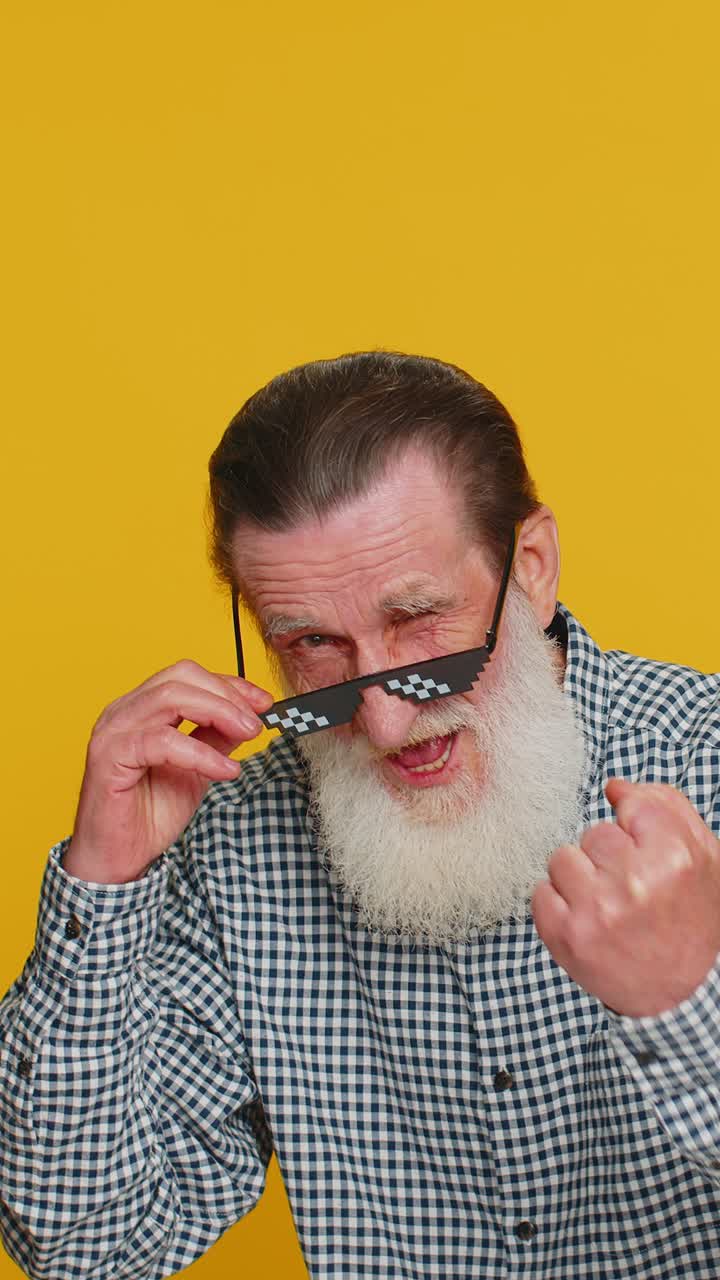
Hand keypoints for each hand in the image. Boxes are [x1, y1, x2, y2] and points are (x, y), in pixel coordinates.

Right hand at [65, 660, 272, 883]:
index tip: (263, 702)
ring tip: (247, 736)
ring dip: (218, 713)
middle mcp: (124, 712)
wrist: (118, 858)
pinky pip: (162, 741)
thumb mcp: (197, 769)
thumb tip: (248, 718)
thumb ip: (216, 739)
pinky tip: (225, 771)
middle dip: (226, 695)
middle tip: (256, 722)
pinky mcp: (110, 757)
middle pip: (180, 677)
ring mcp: (114, 731)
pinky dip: (200, 753)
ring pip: (170, 697)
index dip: (230, 685)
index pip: (187, 676)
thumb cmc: (149, 814)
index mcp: (141, 709)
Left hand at [532, 779, 719, 1016]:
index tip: (644, 852)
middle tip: (630, 887)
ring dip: (579, 877)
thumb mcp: (703, 859)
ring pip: (562, 858)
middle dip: (608, 855)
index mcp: (673, 859)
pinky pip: (540, 893)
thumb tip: (614, 787)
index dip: (636, 829)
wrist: (681, 995)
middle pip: (594, 833)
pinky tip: (587, 920)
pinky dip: (559, 904)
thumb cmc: (691, 919)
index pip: (631, 806)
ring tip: (606, 903)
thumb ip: (666, 808)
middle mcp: (634, 883)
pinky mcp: (566, 936)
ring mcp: (596, 911)